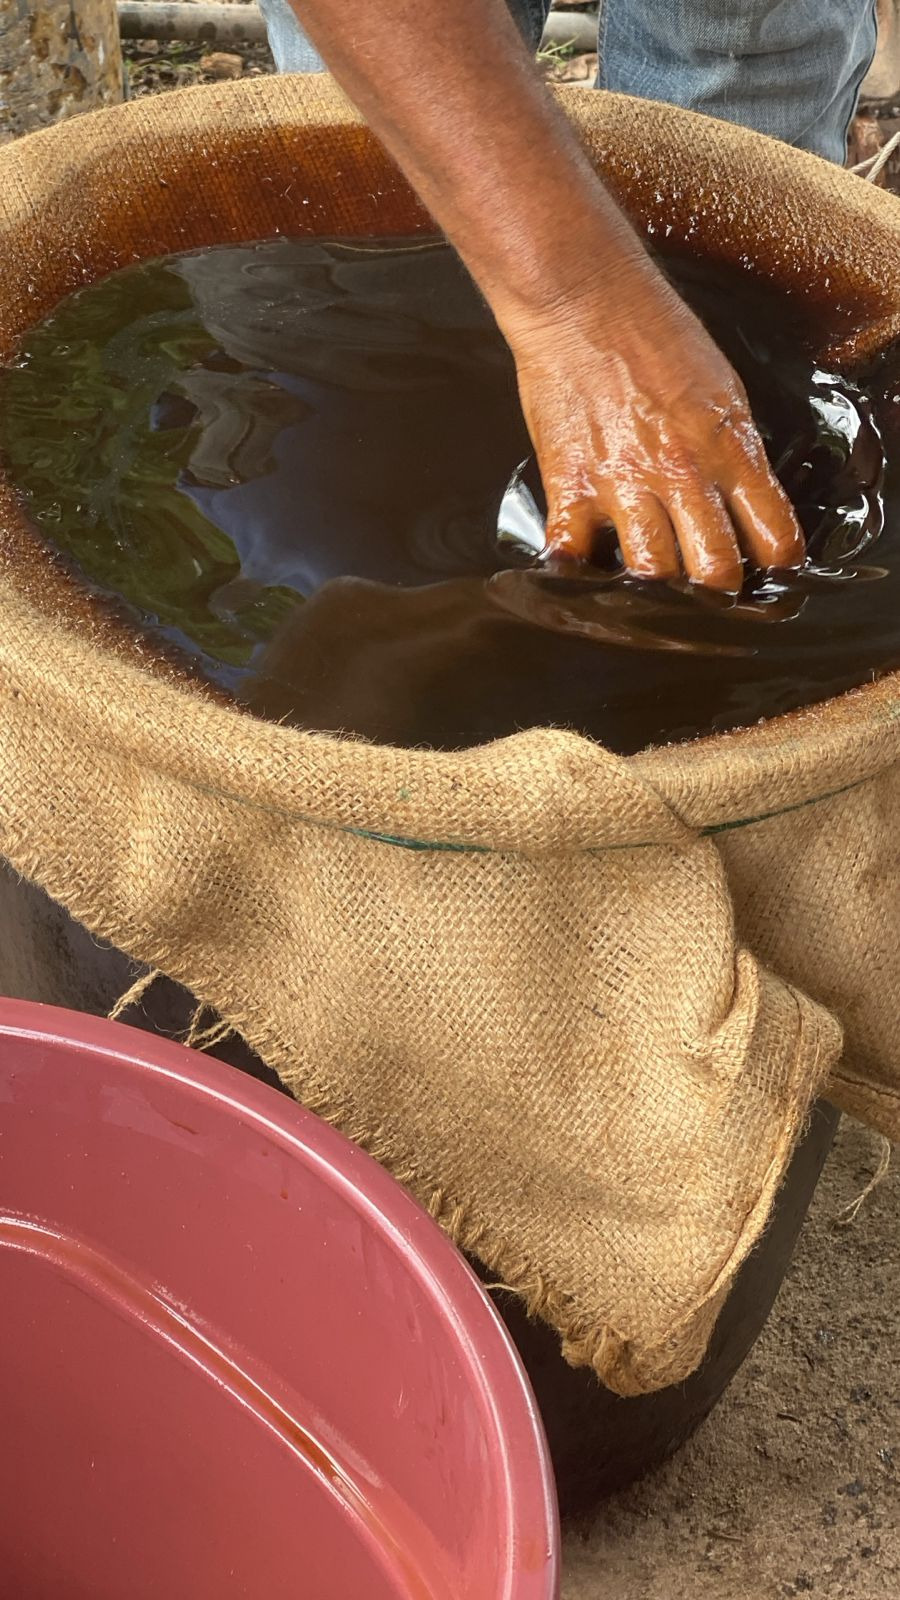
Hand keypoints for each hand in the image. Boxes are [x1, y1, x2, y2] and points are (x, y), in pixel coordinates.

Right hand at [505, 267, 805, 590]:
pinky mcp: (571, 485)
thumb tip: (742, 494)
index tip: (768, 572)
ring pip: (651, 574)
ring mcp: (625, 485)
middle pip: (714, 570)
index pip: (774, 533)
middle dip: (716, 591)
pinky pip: (572, 554)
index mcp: (728, 447)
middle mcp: (682, 473)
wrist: (584, 298)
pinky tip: (583, 572)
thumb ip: (733, 446)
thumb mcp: (721, 385)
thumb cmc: (651, 328)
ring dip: (653, 588)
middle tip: (708, 591)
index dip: (776, 564)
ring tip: (651, 587)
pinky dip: (576, 573)